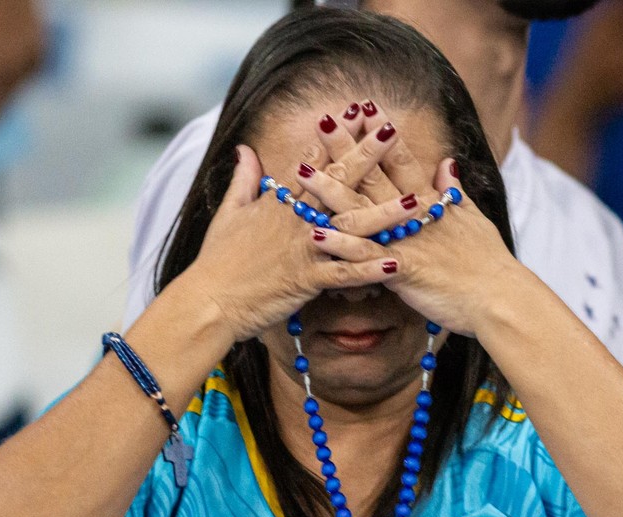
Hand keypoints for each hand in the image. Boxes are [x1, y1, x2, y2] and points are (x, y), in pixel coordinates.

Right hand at [184, 144, 400, 343]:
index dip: (337, 134)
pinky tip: (396, 263)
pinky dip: (369, 269)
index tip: (358, 110)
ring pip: (349, 227)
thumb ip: (243, 179)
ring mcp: (302, 248)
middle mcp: (295, 219)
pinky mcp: (305, 280)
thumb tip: (244, 147)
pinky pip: (343, 274)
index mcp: (279, 203)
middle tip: (392, 129)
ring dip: (384, 214)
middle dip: (366, 155)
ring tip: (415, 202)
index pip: (314, 161)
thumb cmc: (217, 260)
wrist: (207, 301)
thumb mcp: (227, 213)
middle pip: (336, 181)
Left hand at [296, 101, 518, 336]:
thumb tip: (448, 164)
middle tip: (322, 118)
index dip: (380, 132)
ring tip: (302, 171)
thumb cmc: (488, 264)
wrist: (501, 298)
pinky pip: (365, 255)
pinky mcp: (403, 269)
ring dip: (330, 189)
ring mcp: (407, 240)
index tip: (363, 106)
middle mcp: (414, 215)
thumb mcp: (473, 219)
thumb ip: (454, 191)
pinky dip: (341, 244)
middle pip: (374, 174)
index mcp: (430, 202)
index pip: (400, 159)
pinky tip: (316, 233)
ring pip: (361, 209)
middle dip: (346, 146)